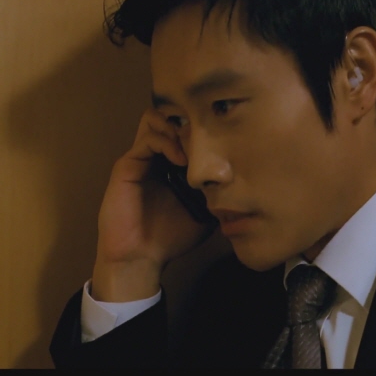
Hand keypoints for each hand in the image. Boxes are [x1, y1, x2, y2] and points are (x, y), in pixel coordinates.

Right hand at [91, 108, 217, 301]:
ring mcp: (140, 159)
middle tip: (209, 138)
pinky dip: (167, 142)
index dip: (204, 129)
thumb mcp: (206, 212)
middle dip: (190, 121)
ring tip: (194, 147)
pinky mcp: (127, 165)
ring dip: (178, 128)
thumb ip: (219, 194)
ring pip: (155, 119)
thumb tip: (247, 184)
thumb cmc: (171, 237)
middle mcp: (155, 156)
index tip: (224, 139)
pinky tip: (182, 159)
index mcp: (171, 164)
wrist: (141, 258)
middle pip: (170, 117)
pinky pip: (148, 139)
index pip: (185, 130)